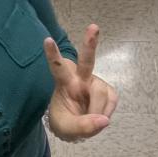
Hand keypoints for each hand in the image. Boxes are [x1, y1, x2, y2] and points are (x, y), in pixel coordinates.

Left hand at [43, 24, 117, 141]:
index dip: (52, 54)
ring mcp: (95, 83)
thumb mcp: (67, 129)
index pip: (57, 67)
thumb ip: (83, 127)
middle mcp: (80, 78)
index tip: (47, 40)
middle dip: (90, 44)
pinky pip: (111, 102)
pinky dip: (105, 113)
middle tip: (93, 27)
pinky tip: (99, 117)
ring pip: (100, 93)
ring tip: (91, 121)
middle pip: (86, 60)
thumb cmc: (66, 120)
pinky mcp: (109, 91)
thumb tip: (105, 120)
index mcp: (63, 83)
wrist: (78, 125)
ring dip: (97, 110)